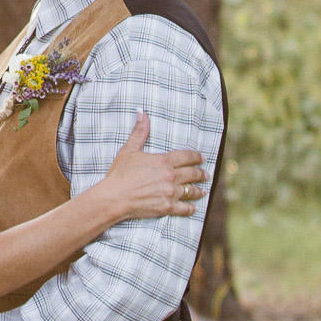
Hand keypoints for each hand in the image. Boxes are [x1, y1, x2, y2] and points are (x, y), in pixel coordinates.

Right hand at [92, 110, 209, 227]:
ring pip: (191, 191)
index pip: (187, 157)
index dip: (197, 157)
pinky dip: (191, 208)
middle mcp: (170, 176)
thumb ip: (139, 132)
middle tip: (206, 174)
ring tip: (203, 191)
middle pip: (192, 174)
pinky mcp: (167, 207)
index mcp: (163, 161)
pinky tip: (194, 208)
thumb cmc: (120, 174)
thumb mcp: (129, 150)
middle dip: (201, 173)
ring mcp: (170, 193)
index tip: (202, 158)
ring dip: (199, 190)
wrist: (114, 197)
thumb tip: (142, 112)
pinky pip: (185, 208)